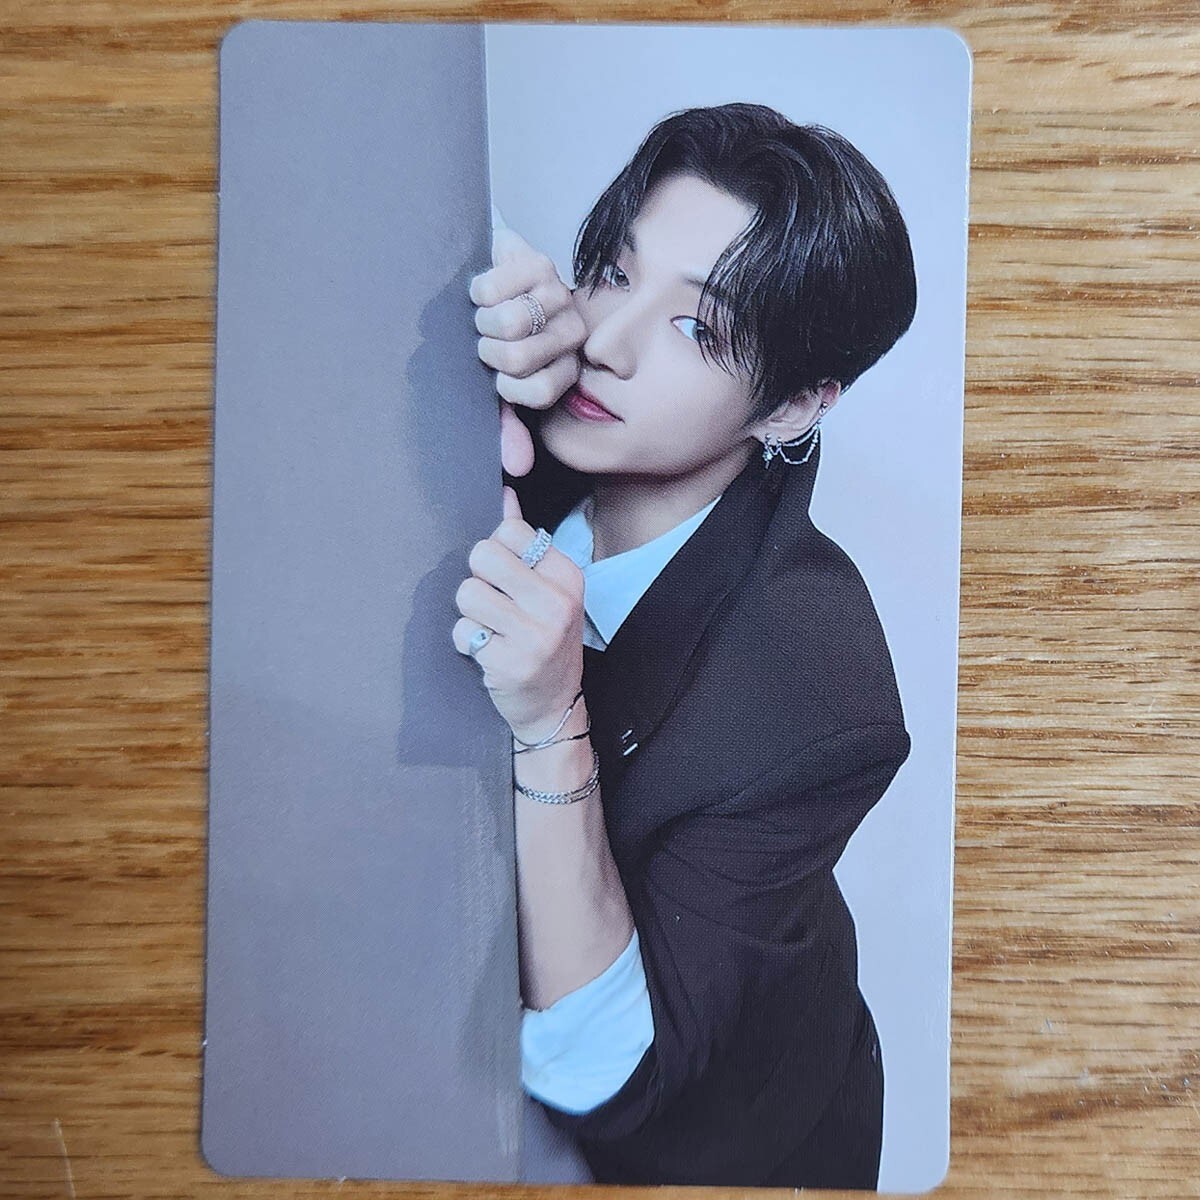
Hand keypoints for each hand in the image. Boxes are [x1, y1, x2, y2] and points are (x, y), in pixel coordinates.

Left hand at [453, 487, 584, 740]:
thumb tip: (504, 495)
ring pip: (467, 592)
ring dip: (471, 613)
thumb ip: (523, 543)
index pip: (509, 530)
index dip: (497, 551)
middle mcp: (556, 603)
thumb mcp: (547, 590)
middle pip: (483, 554)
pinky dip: (467, 641)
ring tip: (492, 629)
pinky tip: (488, 651)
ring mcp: (534, 635)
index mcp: (567, 576)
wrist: (553, 706)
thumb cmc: (545, 640)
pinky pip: (462, 630)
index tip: (508, 578)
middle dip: (479, 578)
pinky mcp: (509, 663)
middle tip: (495, 603)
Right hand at [471, 228, 585, 475]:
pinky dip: (478, 291)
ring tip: (485, 315)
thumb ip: (506, 426)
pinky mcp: (539, 262)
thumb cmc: (493, 339)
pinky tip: (485, 291)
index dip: (507, 386)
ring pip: (510, 323)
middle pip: (517, 358)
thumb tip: (517, 466)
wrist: (487, 278)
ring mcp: (560, 296)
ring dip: (483, 319)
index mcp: (565, 368)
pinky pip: (496, 288)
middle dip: (487, 349)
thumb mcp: (496, 385)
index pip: (539, 393)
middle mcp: (571, 334)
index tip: (499, 376)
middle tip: (487, 339)